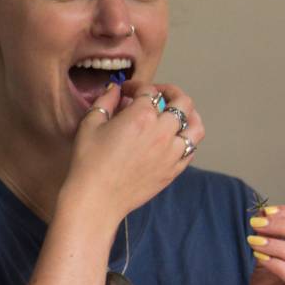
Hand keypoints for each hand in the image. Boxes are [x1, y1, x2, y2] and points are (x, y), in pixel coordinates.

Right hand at [64, 81, 201, 220]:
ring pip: (196, 126)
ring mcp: (172, 152)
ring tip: (179, 113)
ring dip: (189, 114)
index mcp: (141, 117)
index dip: (136, 86)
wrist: (96, 198)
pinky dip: (187, 139)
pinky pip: (191, 149)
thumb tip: (114, 90)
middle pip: (182, 102)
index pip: (148, 91)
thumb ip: (105, 102)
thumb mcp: (90, 124)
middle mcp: (162, 131)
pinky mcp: (174, 170)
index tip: (126, 90)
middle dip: (170, 92)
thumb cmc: (89, 161)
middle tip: (158, 94)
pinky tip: (176, 138)